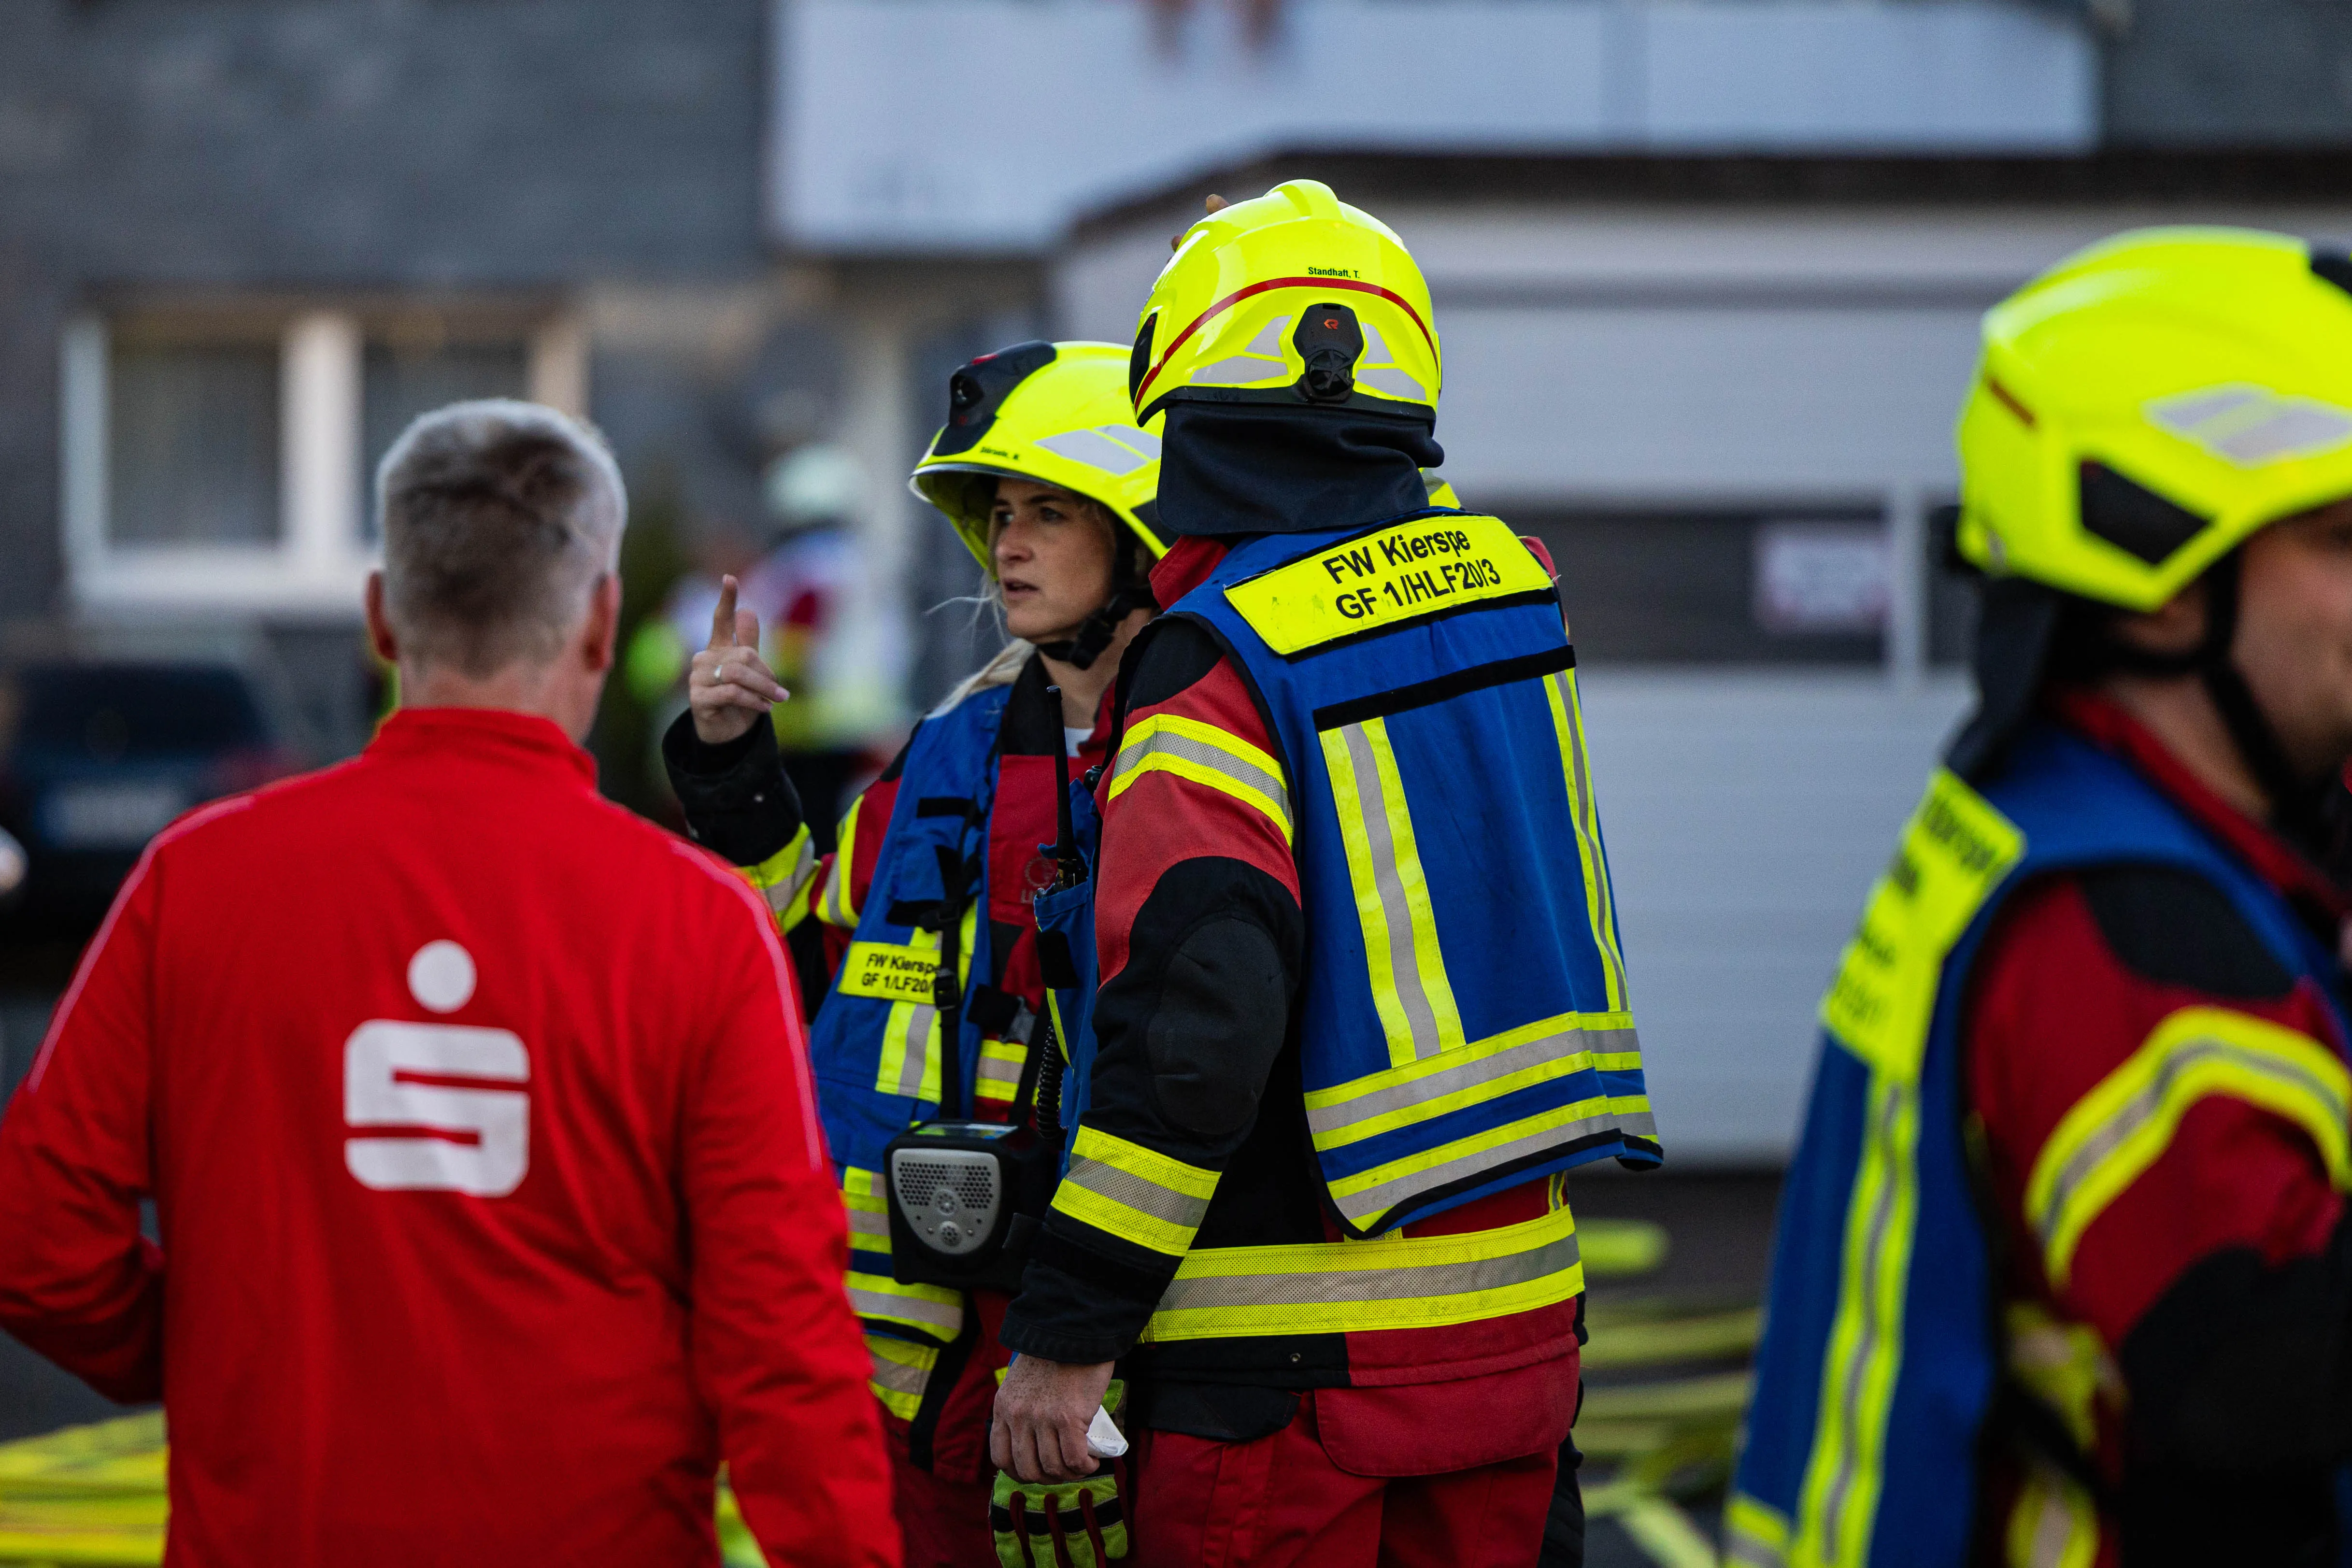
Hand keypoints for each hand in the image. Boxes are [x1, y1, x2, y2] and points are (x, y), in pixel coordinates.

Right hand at [688, 575, 789, 745]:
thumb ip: (749, 643)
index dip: (726, 599)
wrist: (727, 733)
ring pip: (737, 674)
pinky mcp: (698, 699)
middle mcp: (704, 659)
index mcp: (718, 648)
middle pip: (743, 655)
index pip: (721, 619)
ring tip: (776, 701)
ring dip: (763, 689)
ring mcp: (698, 678)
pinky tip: (764, 709)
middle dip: (766, 674)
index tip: (729, 578)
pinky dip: (753, 701)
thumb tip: (749, 610)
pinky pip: (732, 693)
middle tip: (781, 693)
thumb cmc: (739, 700)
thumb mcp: (750, 672)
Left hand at [990, 1355, 1115, 1482]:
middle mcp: (1018, 1416)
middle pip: (1026, 1469)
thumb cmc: (1055, 1354)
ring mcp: (1042, 1418)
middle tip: (1063, 1471)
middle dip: (1047, 1478)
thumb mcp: (1023, 1381)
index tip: (1037, 1471)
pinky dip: (1084, 1467)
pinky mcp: (1068, 1418)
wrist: (1075, 1331)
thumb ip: (1022, 1408)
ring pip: (1052, 1468)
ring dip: (1070, 1474)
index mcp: (1003, 1407)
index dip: (1020, 1472)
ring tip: (1082, 1465)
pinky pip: (1074, 1459)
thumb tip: (1035, 1439)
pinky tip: (1092, 1461)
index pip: (1001, 1457)